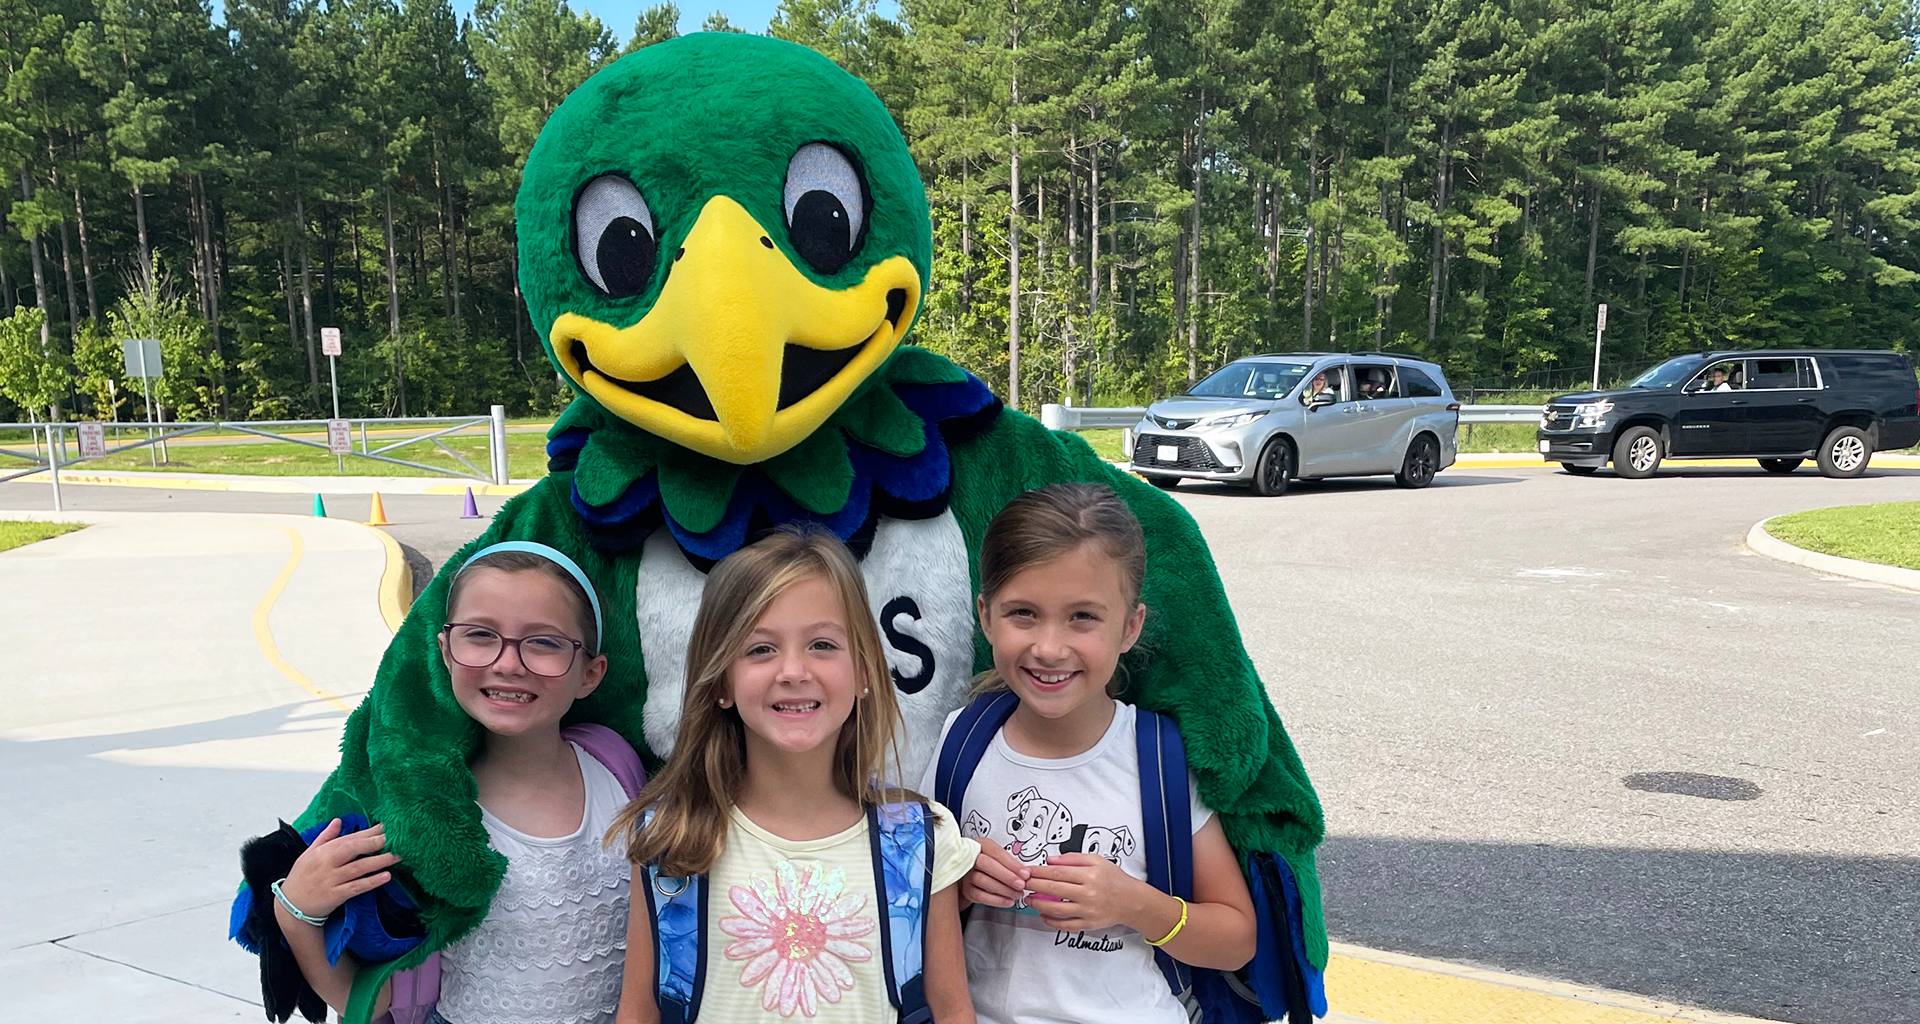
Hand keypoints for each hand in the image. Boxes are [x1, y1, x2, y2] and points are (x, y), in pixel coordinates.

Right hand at [277, 820, 400, 922]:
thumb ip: (326, 837)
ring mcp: (331, 879)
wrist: (289, 906)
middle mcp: (327, 863)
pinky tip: (386, 877)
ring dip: (379, 861)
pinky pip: (356, 887)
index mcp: (322, 851)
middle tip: (397, 837)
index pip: (349, 838)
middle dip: (375, 842)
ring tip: (397, 855)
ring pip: (358, 868)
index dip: (368, 832)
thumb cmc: (301, 877)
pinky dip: (371, 882)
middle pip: (353, 849)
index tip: (386, 826)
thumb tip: (338, 821)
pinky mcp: (335, 895)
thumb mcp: (309, 853)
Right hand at [959, 837, 1028, 908]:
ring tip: (1017, 894)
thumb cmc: (990, 865)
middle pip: (987, 864)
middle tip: (1021, 885)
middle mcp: (970, 858)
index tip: (1025, 873)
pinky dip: (997, 900)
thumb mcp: (999, 858)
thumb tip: (1025, 872)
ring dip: (1004, 889)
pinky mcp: (966, 890)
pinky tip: (1008, 901)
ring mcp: (967, 874)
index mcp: (981, 845)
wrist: (972, 877)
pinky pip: (980, 896)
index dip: (1012, 864)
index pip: (996, 852)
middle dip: (1007, 876)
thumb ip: (1010, 863)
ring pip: (983, 881)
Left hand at [1023, 854, 1157, 932]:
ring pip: (1056, 909)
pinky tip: (1042, 916)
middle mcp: (1087, 893)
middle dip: (1033, 886)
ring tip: (1028, 899)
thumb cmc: (1114, 878)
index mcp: (1089, 875)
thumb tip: (1050, 860)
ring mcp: (1087, 911)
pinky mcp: (1087, 924)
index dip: (1038, 871)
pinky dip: (1051, 922)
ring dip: (1038, 904)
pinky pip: (1065, 925)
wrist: (1131, 901)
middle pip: (1053, 889)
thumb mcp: (1097, 860)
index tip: (1026, 870)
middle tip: (1021, 883)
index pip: (1057, 872)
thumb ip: (1073, 858)